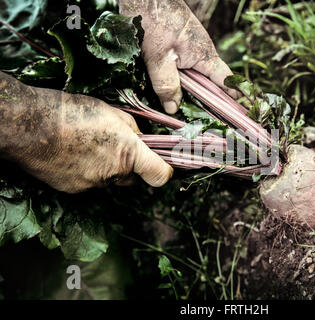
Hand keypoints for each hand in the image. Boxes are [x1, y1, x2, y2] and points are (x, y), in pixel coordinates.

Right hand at [0, 72, 172, 192]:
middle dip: (132, 167)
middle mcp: (114, 174)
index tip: (166, 166)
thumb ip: (133, 129)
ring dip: (108, 168)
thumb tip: (142, 140)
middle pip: (133, 178)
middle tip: (118, 148)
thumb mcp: (112, 112)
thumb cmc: (72, 113)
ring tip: (89, 147)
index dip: (166, 171)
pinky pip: (90, 183)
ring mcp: (93, 185)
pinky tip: (74, 155)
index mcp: (128, 153)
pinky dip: (88, 173)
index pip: (160, 174)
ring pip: (110, 180)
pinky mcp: (74, 190)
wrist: (30, 126)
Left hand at [119, 0, 238, 113]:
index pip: (226, 81)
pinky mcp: (181, 43)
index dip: (233, 97)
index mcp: (204, 56)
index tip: (238, 113)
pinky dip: (181, 78)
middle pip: (210, 81)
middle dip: (208, 100)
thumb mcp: (157, 58)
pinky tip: (169, 87)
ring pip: (196, 74)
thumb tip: (174, 108)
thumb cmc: (154, 20)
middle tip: (206, 120)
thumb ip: (166, 85)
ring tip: (186, 109)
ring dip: (191, 89)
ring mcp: (192, 46)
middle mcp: (202, 51)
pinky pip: (186, 65)